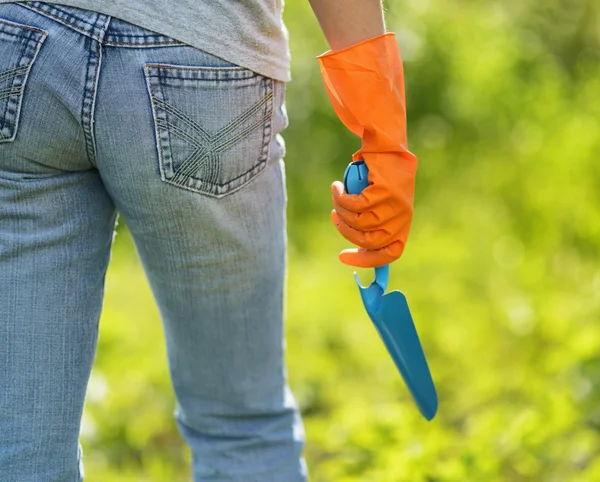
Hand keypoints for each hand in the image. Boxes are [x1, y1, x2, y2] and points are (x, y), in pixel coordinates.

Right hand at [330, 152, 415, 267]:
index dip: (366, 260)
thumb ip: (374, 225)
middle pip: (369, 241)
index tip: (342, 256)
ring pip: (359, 223)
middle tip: (335, 217)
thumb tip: (359, 247)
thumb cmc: (382, 178)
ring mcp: (395, 205)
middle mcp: (402, 218)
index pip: (389, 254)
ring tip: (337, 198)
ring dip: (342, 212)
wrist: (389, 147)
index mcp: (403, 226)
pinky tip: (336, 187)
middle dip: (346, 232)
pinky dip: (341, 198)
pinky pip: (356, 204)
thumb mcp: (382, 206)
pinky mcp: (385, 191)